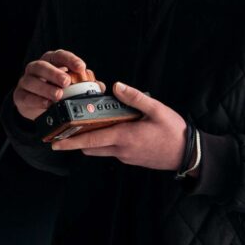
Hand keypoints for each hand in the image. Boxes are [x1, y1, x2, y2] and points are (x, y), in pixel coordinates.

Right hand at [13, 49, 93, 120]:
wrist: (35, 106)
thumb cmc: (55, 91)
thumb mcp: (70, 87)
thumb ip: (84, 85)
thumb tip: (100, 86)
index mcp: (50, 62)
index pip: (58, 56)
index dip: (69, 59)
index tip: (81, 67)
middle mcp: (36, 68)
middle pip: (42, 65)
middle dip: (54, 73)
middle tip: (66, 81)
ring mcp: (26, 81)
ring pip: (32, 80)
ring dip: (46, 88)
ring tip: (58, 96)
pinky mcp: (19, 95)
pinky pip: (26, 96)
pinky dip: (37, 100)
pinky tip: (47, 105)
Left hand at [50, 82, 187, 171]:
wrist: (189, 154)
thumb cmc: (173, 131)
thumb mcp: (156, 109)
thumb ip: (135, 97)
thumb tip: (116, 86)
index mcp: (124, 137)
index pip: (90, 140)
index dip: (70, 141)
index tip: (55, 142)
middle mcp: (121, 150)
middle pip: (90, 146)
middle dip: (76, 138)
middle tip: (66, 125)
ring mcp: (126, 156)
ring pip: (100, 149)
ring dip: (91, 139)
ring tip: (87, 122)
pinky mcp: (132, 159)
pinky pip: (112, 150)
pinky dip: (105, 140)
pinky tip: (110, 127)